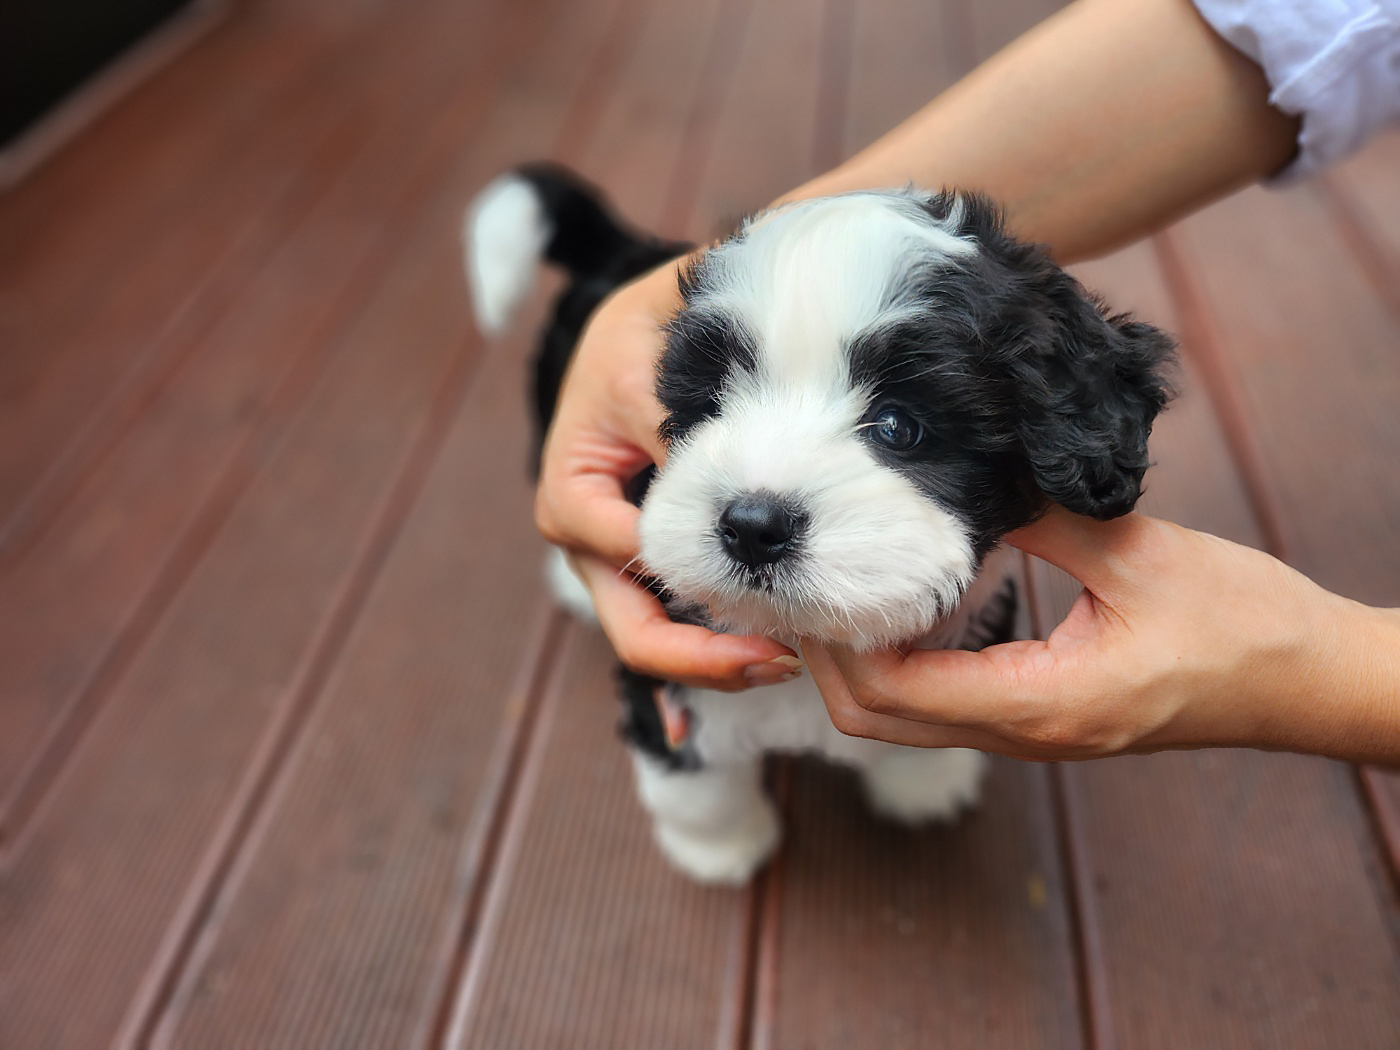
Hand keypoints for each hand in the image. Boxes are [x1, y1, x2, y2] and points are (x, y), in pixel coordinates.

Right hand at [535, 260, 798, 690]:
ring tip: (790, 660)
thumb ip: (672, 422)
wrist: (653, 325)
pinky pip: (683, 623)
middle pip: (634, 627)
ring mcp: (625, 560)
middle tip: (779, 661)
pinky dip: (721, 646)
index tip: (762, 582)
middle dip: (702, 658)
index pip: (627, 555)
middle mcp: (592, 540)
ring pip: (659, 639)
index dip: (692, 576)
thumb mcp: (650, 360)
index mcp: (573, 492)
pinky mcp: (663, 564)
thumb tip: (721, 493)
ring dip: (719, 659)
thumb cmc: (644, 334)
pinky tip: (772, 659)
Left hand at [804, 508, 1399, 761]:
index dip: (837, 642)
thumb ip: (1041, 520)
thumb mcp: (1138, 555)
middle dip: (828, 660)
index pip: (893, 692)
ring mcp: (1032, 734)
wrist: (1304, 681)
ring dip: (863, 664)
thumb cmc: (1242, 624)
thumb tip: (966, 484)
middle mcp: (1024, 734)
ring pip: (908, 721)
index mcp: (1039, 703)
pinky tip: (909, 603)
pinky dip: (907, 665)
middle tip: (809, 585)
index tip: (814, 582)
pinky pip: (948, 706)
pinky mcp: (1044, 718)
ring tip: (843, 589)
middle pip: (880, 722)